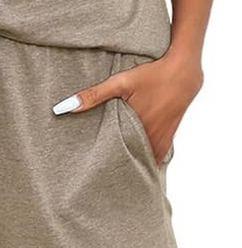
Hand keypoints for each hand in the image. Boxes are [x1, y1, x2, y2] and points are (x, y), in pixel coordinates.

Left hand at [52, 52, 203, 164]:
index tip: (93, 171)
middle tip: (102, 175)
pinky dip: (147, 158)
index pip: (117, 155)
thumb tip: (64, 107)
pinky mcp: (169, 136)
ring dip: (133, 163)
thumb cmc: (152, 75)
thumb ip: (94, 95)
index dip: (105, 163)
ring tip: (118, 172)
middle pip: (131, 160)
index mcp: (137, 127)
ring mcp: (162, 138)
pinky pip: (157, 156)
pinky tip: (138, 161)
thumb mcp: (121, 82)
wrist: (184, 72)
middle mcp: (151, 137)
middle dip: (118, 166)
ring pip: (145, 160)